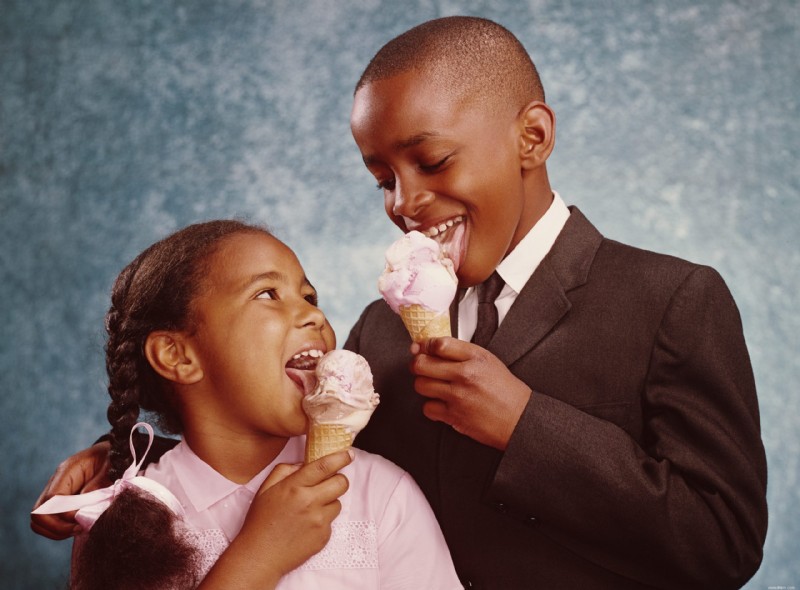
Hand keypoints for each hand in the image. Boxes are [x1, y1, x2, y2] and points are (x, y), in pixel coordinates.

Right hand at [30, 441, 111, 539]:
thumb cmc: (112, 459)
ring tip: (79, 530)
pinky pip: (50, 522)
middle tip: (80, 529)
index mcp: (66, 471)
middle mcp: (56, 483)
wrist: (113, 454)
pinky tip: (79, 527)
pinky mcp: (60, 503)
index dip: (65, 514)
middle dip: (57, 527)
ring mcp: (56, 493)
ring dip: (57, 531)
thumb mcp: (111, 468)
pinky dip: (60, 530)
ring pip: (39, 521)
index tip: (82, 520)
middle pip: (38, 513)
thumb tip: (81, 509)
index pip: (52, 498)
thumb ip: (98, 485)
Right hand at [199, 450, 352, 588]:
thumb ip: (284, 470)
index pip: (325, 466)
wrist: (260, 556)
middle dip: (338, 479)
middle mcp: (310, 502)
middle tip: (328, 483)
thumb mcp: (266, 489)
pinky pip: (331, 521)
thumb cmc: (261, 521)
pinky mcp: (323, 537)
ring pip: (338, 503)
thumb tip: (304, 463)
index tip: (348, 454)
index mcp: (295, 487)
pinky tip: (306, 525)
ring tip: (310, 509)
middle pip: (342, 483)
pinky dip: (323, 520)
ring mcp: (319, 521)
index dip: (340, 457)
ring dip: (329, 502)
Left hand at [410, 337, 531, 449]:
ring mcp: (458, 396)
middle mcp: (465, 374)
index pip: (439, 344)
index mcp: (475, 357)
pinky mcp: (454, 416)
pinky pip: (427, 408)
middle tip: (421, 367)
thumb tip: (429, 346)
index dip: (426, 345)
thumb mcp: (488, 361)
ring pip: (421, 385)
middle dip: (417, 364)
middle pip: (422, 364)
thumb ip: (460, 352)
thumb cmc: (505, 389)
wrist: (520, 419)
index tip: (423, 349)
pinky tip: (442, 403)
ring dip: (424, 385)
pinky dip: (431, 406)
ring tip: (435, 385)